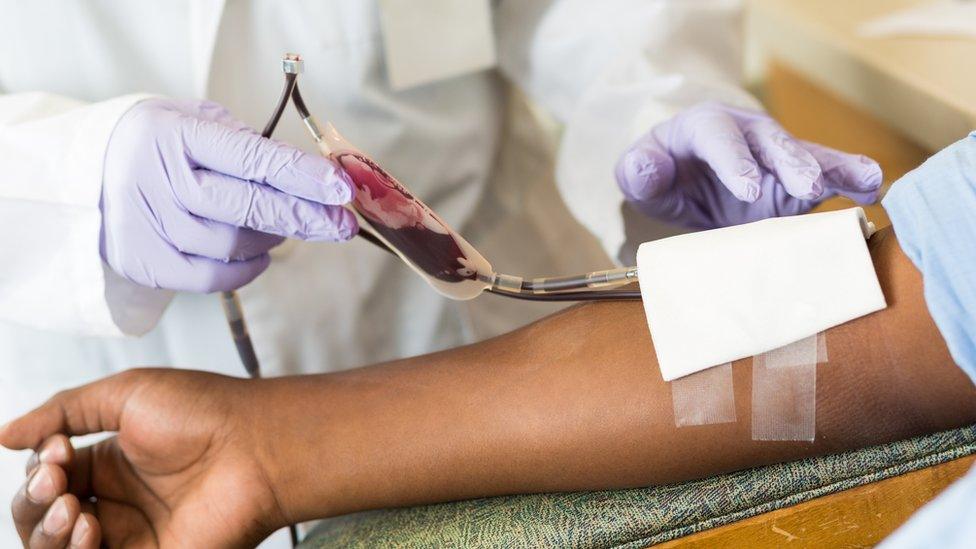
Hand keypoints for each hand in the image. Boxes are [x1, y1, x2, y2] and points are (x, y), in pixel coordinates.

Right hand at [1, 369, 286, 547]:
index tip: (57, 450)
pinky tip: (88, 526)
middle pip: (41, 520)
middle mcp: (117, 503)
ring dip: (46, 532)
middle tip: (56, 482)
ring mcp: (133, 536)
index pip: (46, 481)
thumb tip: (4, 435)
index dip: (38, 471)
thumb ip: (63, 411)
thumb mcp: (124, 394)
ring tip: (72, 509)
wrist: (256, 444)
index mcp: (110, 463)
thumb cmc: (204, 411)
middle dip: (32, 504)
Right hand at [101, 98, 358, 292]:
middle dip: (305, 217)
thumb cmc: (158, 145)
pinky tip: (259, 253)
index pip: (250, 158)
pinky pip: (213, 278)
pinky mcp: (146, 263)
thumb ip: (245, 143)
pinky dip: (247, 268)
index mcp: (173, 134)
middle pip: (247, 208)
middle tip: (342, 223)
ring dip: (273, 238)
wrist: (86, 174)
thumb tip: (309, 175)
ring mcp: (147, 225)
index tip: (340, 187)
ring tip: (284, 225)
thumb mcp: (193, 121)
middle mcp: (157, 179)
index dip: (300, 175)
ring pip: (234, 244)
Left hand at [615, 102, 882, 228]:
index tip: (747, 188)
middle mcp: (746, 134)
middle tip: (806, 188)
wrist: (686, 176)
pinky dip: (851, 178)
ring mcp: (775, 155)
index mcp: (704, 126)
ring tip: (863, 181)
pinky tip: (872, 187)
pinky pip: (827, 174)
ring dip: (831, 169)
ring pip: (806, 156)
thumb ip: (638, 171)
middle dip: (790, 163)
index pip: (718, 136)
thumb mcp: (640, 173)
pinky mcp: (795, 178)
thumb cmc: (663, 171)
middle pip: (770, 142)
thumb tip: (645, 166)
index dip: (733, 161)